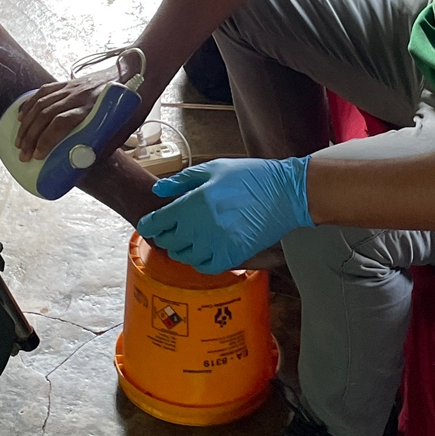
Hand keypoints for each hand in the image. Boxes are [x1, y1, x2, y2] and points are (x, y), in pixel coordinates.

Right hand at [14, 48, 145, 161]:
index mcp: (92, 108)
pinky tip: (20, 117)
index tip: (38, 155)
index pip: (61, 123)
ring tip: (19, 142)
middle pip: (46, 115)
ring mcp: (71, 87)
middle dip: (31, 137)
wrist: (135, 72)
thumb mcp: (122, 128)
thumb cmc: (130, 104)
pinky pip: (43, 92)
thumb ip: (103, 145)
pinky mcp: (67, 83)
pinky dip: (29, 104)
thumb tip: (83, 166)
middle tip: (23, 155)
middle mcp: (77, 96)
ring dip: (26, 124)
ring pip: (40, 104)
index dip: (47, 140)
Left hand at [137, 156, 311, 272]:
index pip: (157, 222)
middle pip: (168, 241)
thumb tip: (158, 190)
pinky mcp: (233, 256)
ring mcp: (217, 244)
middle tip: (172, 228)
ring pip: (184, 257)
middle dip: (166, 234)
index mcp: (194, 202)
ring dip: (182, 248)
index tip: (149, 223)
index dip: (149, 224)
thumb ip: (181, 181)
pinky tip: (204, 249)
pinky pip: (205, 267)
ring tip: (189, 238)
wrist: (285, 193)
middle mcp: (201, 226)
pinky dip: (200, 260)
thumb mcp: (213, 169)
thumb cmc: (250, 177)